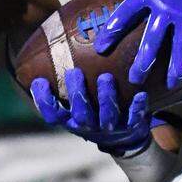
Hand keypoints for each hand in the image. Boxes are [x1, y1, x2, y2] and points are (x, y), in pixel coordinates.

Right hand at [31, 69, 153, 154]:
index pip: (53, 115)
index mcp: (72, 121)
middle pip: (80, 114)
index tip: (40, 81)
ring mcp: (110, 128)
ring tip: (106, 77)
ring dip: (106, 97)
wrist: (124, 137)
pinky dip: (137, 107)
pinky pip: (135, 117)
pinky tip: (141, 94)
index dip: (45, 101)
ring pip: (107, 115)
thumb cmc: (94, 110)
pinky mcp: (131, 126)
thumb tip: (50, 45)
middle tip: (74, 72)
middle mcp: (89, 126)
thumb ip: (66, 83)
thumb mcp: (77, 102)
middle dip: (77, 93)